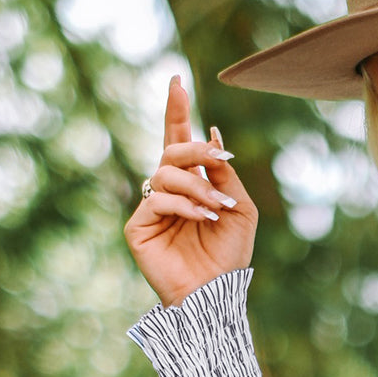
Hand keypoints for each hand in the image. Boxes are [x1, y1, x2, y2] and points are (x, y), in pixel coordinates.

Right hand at [124, 76, 257, 308]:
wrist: (216, 296)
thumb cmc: (229, 258)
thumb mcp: (240, 209)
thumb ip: (225, 174)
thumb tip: (212, 131)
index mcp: (190, 185)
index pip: (178, 140)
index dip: (177, 111)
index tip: (178, 80)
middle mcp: (167, 191)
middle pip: (172, 150)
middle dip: (196, 149)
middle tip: (220, 159)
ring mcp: (150, 208)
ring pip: (166, 173)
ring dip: (198, 187)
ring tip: (218, 210)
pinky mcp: (137, 227)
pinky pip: (157, 198)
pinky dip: (184, 206)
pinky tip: (202, 219)